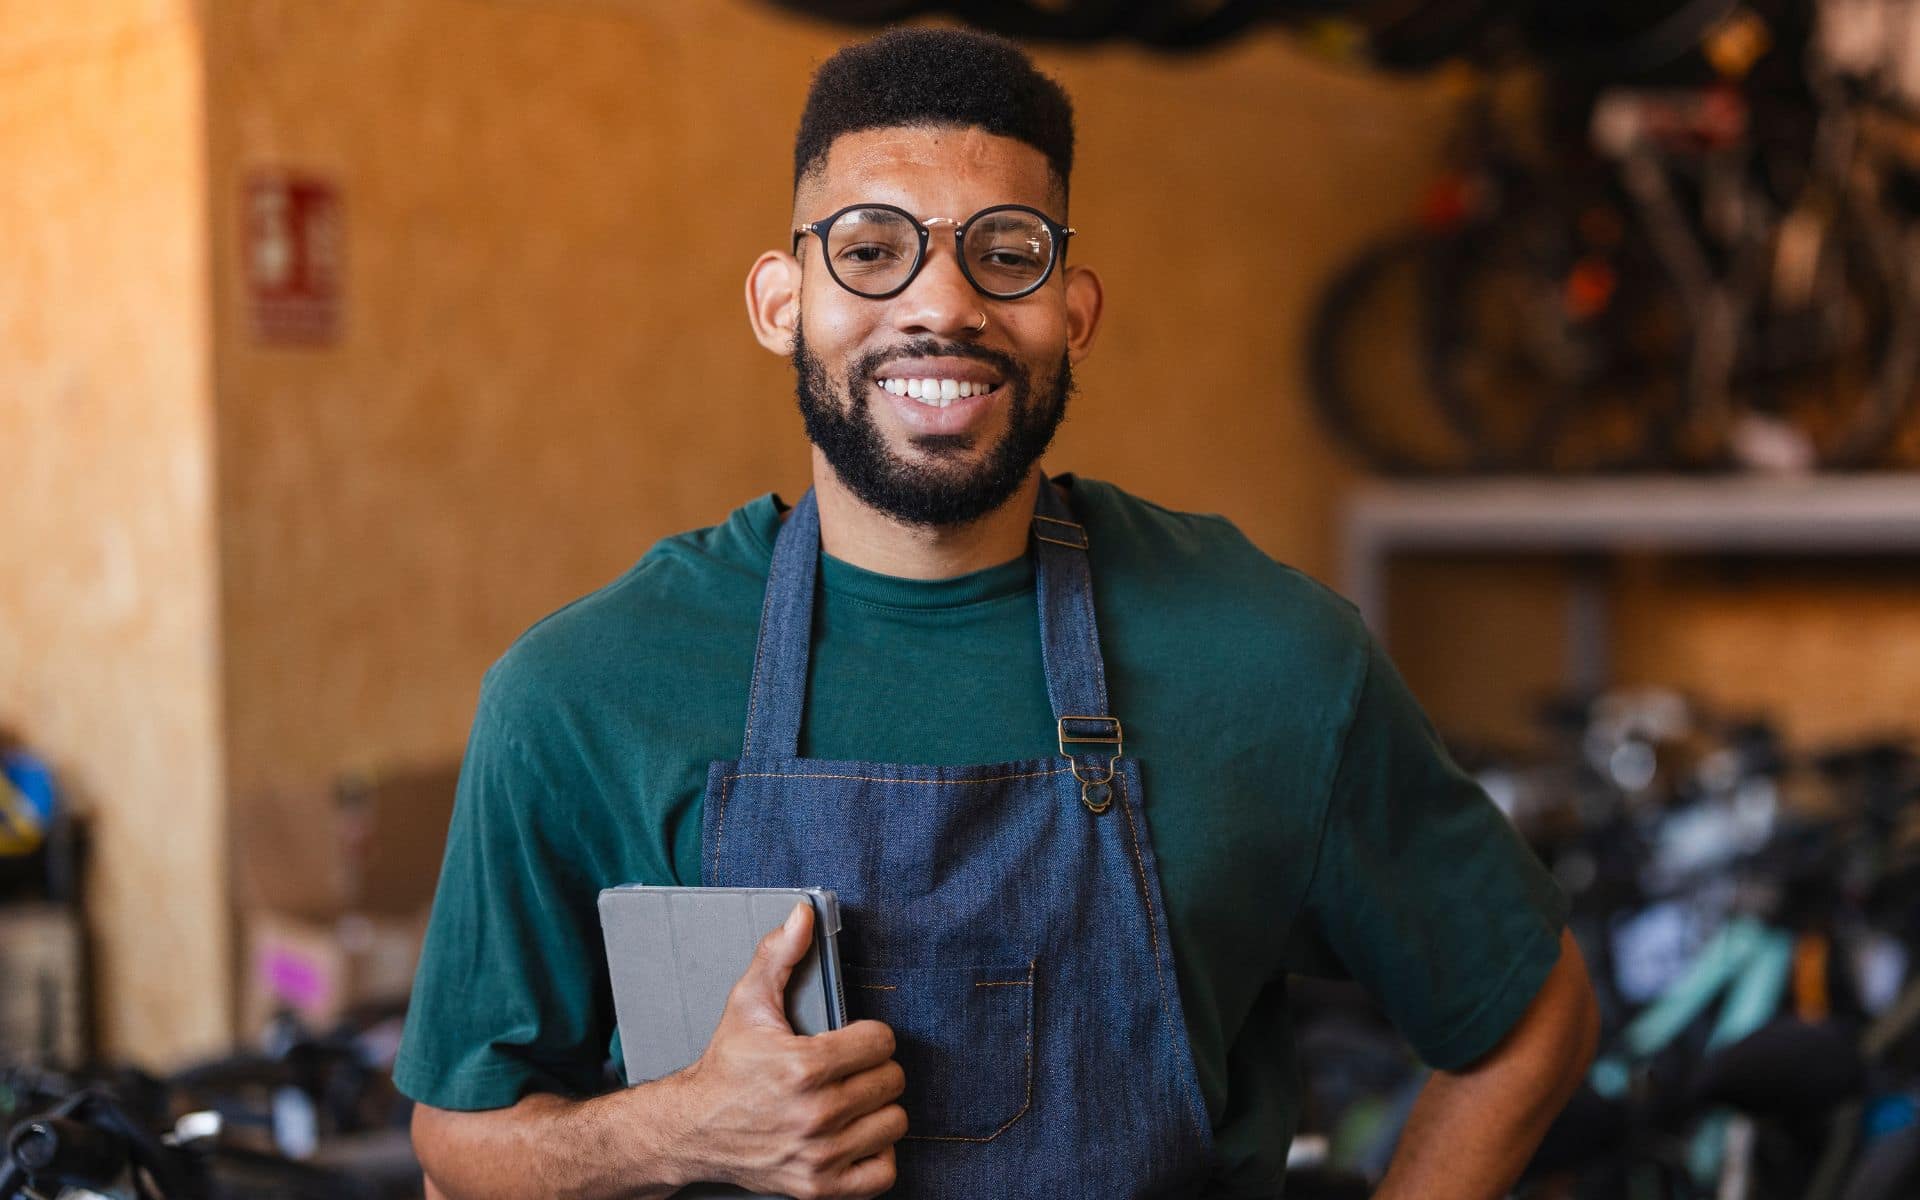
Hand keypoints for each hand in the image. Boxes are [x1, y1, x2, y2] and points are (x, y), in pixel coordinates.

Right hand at [670, 901, 906, 1199]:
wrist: (693, 1129)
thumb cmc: (726, 1066)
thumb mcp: (748, 1002)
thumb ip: (779, 954)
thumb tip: (803, 915)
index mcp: (803, 1066)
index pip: (881, 1042)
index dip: (868, 1035)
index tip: (852, 1039)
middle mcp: (815, 1115)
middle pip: (891, 1081)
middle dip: (874, 1069)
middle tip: (849, 1069)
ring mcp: (819, 1155)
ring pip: (893, 1122)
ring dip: (878, 1109)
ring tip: (852, 1099)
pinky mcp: (819, 1187)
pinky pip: (883, 1172)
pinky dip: (876, 1154)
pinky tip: (856, 1135)